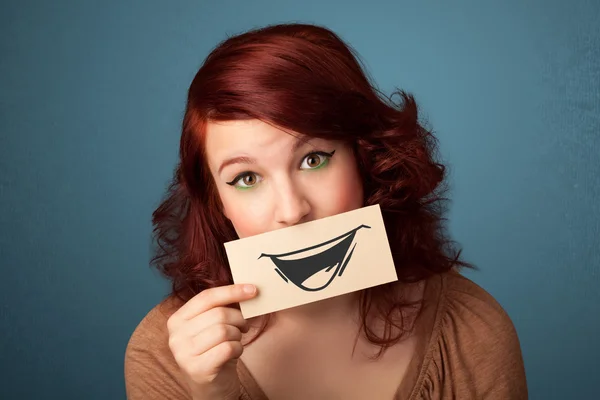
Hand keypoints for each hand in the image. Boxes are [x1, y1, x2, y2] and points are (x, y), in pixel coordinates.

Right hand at [167, 284, 257, 399]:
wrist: (211, 388)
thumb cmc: (214, 352)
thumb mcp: (212, 327)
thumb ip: (221, 308)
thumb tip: (247, 289)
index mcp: (177, 320)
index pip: (206, 297)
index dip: (231, 291)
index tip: (252, 289)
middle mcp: (176, 336)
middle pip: (218, 314)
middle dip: (238, 318)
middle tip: (244, 326)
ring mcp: (184, 354)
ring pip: (224, 330)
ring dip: (238, 335)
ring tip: (236, 341)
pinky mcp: (197, 369)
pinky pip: (228, 348)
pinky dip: (238, 348)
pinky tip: (235, 353)